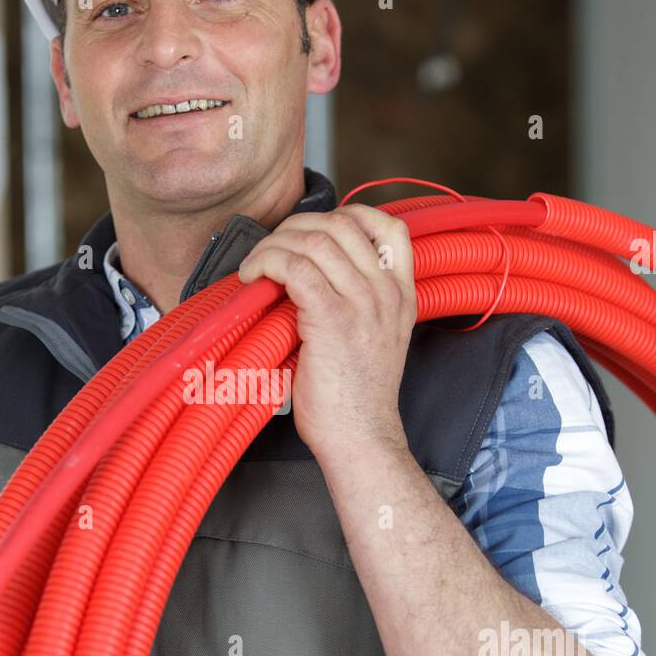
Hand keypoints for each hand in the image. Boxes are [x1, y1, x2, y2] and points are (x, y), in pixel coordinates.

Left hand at [237, 203, 416, 463]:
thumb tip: (304, 272)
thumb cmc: (355, 399)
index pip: (390, 227)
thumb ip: (355, 302)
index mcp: (402, 295)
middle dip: (296, 227)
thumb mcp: (373, 340)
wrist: (361, 439)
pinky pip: (294, 267)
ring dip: (274, 244)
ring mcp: (364, 304)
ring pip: (314, 240)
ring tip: (256, 266)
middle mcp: (387, 293)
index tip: (313, 231)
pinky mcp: (333, 319)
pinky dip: (266, 263)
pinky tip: (252, 278)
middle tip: (271, 250)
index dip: (347, 215)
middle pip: (342, 224)